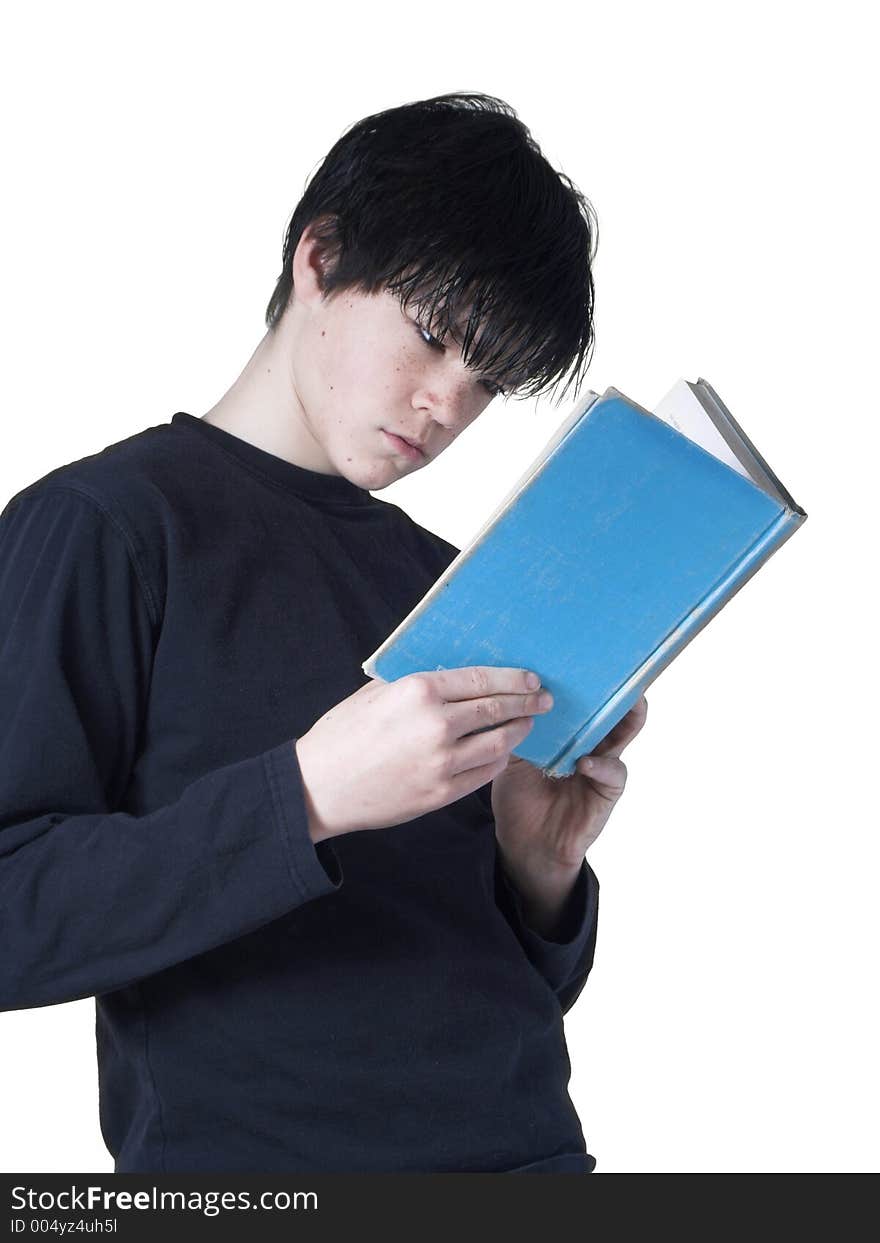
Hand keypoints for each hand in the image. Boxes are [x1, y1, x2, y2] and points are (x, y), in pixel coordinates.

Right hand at [294, 666, 548, 841]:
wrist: (319, 789)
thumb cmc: (342, 735)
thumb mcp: (374, 694)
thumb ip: (414, 683)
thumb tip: (450, 673)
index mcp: (418, 692)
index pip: (482, 679)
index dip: (512, 678)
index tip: (530, 678)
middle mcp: (436, 725)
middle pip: (497, 709)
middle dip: (526, 703)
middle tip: (543, 700)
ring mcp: (442, 762)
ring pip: (499, 742)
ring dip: (519, 731)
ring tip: (528, 723)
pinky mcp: (442, 792)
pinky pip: (485, 772)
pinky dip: (500, 759)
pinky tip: (504, 751)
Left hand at [491, 695, 648, 927]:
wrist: (523, 844)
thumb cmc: (520, 799)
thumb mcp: (514, 760)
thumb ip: (517, 733)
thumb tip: (505, 698)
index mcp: (567, 735)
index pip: (583, 703)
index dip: (588, 684)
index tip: (587, 660)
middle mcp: (589, 746)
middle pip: (610, 714)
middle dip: (617, 693)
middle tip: (620, 672)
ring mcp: (601, 769)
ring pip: (623, 738)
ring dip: (626, 721)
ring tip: (628, 705)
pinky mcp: (606, 794)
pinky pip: (613, 774)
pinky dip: (602, 765)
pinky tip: (585, 762)